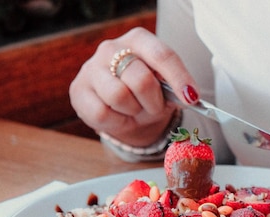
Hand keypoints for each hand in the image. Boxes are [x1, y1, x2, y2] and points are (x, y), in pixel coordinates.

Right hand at [69, 27, 197, 144]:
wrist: (121, 111)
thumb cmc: (146, 94)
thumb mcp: (164, 88)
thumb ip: (175, 88)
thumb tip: (189, 96)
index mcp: (138, 40)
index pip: (161, 55)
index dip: (178, 78)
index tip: (191, 98)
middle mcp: (112, 48)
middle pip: (140, 79)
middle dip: (153, 102)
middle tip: (154, 108)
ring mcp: (91, 68)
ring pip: (119, 96)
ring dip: (134, 112)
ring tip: (134, 110)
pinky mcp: (78, 91)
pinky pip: (102, 113)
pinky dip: (117, 122)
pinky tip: (119, 117)